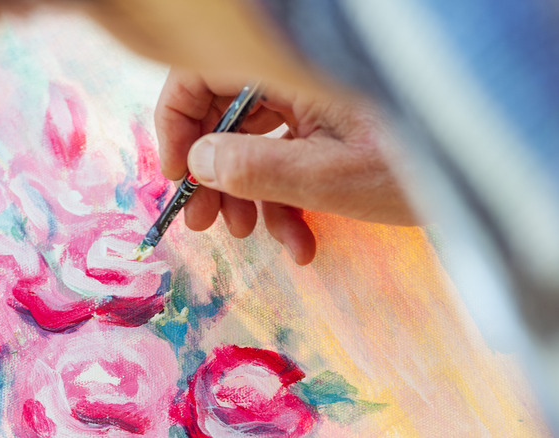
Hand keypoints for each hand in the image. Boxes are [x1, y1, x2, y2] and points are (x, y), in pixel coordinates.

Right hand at [155, 70, 414, 264]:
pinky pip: (284, 161)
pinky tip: (300, 243)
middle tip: (203, 221)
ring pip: (251, 142)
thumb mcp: (330, 176)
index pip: (203, 72)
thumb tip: (196, 164)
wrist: (480, 180)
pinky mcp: (326, 134)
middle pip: (223, 112)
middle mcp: (296, 80)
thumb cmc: (417, 169)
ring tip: (249, 235)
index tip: (177, 175)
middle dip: (211, 171)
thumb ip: (256, 168)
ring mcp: (312, 107)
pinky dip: (282, 202)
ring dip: (244, 194)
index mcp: (292, 69)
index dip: (177, 120)